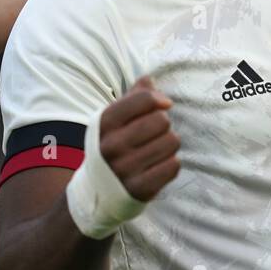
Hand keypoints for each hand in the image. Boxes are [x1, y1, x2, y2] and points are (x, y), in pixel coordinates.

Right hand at [97, 76, 180, 200]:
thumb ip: (134, 97)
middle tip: (155, 133)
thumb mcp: (116, 118)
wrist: (97, 190)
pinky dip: (171, 164)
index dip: (159, 100)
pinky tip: (158, 165)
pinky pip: (173, 166)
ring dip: (169, 145)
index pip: (144, 99)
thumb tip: (148, 79)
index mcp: (104, 123)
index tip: (163, 105)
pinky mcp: (138, 189)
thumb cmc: (114, 144)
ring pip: (171, 142)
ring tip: (156, 149)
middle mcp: (111, 146)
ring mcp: (123, 169)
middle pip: (162, 120)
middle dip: (164, 125)